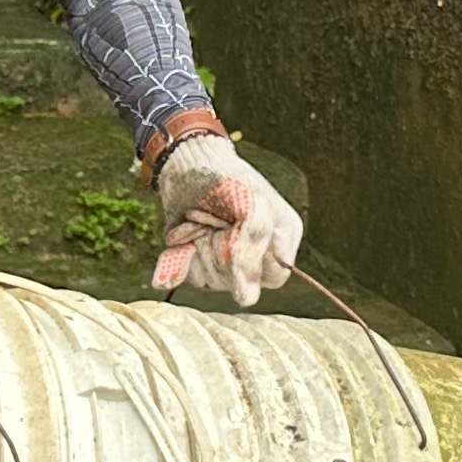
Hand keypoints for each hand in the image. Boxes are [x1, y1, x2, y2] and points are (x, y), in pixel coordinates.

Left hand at [152, 131, 303, 306]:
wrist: (184, 161)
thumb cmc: (225, 177)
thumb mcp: (251, 205)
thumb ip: (254, 247)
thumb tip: (246, 300)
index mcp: (281, 237)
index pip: (274, 276)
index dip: (252, 259)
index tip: (236, 230)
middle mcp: (255, 253)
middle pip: (242, 284)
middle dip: (223, 255)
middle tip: (216, 222)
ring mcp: (224, 259)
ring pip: (213, 282)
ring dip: (201, 250)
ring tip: (201, 221)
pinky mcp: (197, 260)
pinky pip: (189, 277)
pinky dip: (180, 257)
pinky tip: (184, 233)